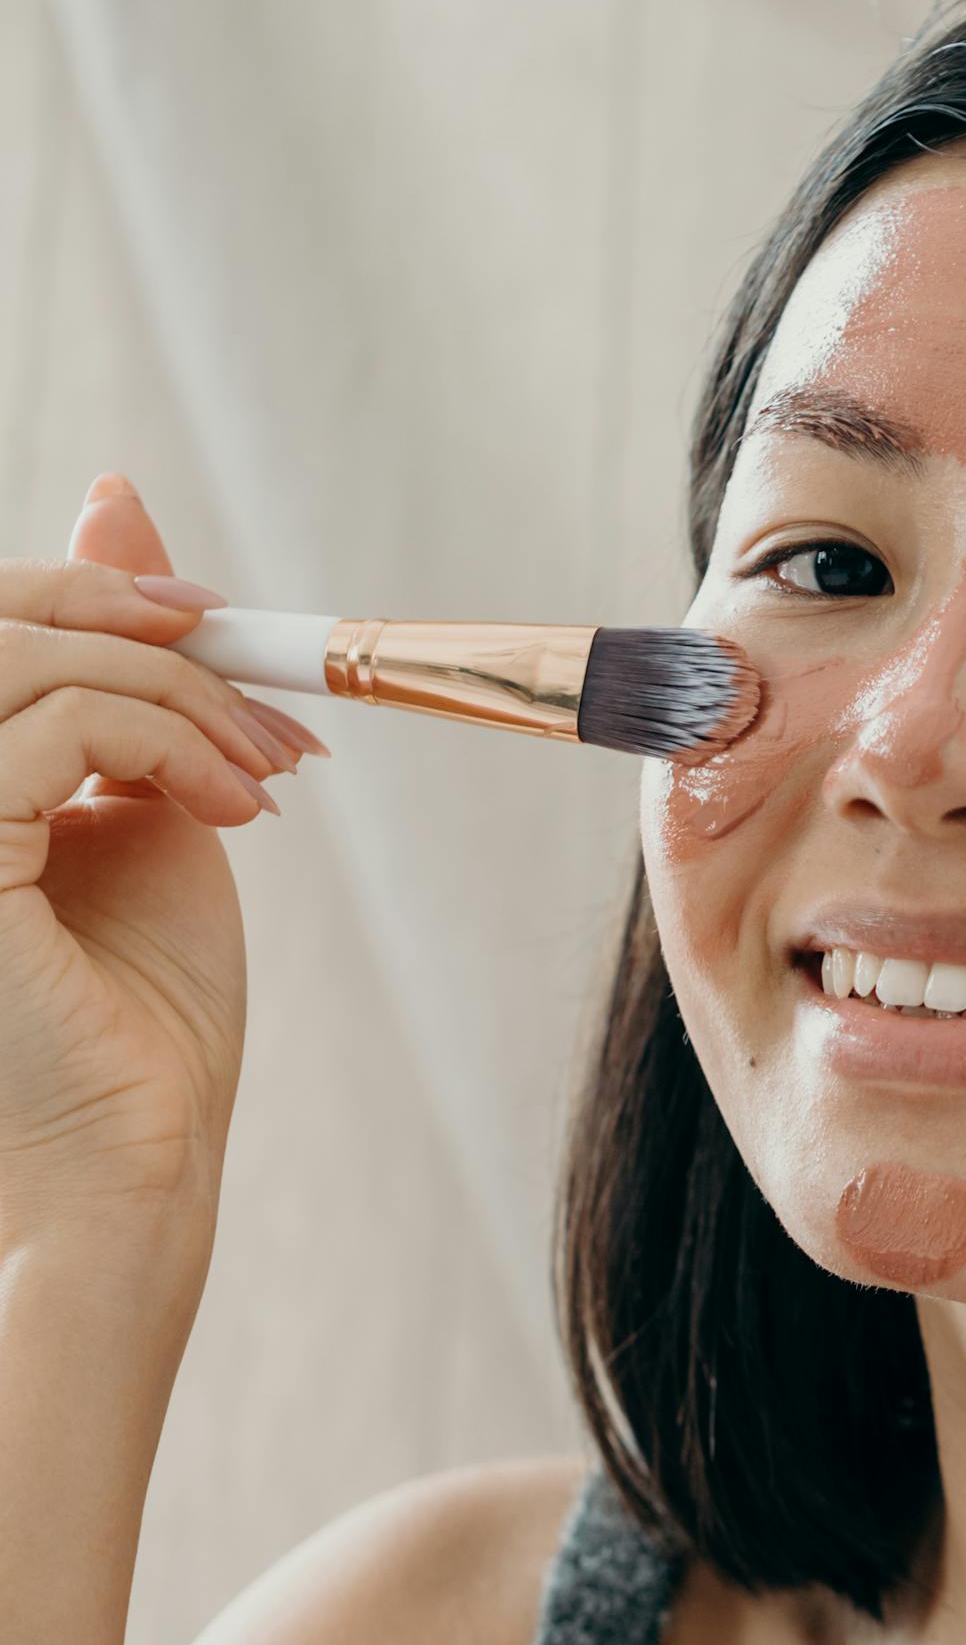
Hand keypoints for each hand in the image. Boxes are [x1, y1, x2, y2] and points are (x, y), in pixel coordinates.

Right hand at [0, 478, 322, 1240]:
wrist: (141, 1153)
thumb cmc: (142, 1009)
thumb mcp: (147, 799)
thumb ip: (122, 668)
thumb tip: (115, 490)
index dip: (96, 584)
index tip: (222, 625)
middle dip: (143, 623)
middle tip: (262, 689)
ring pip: (23, 657)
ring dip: (175, 691)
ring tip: (262, 770)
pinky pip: (51, 726)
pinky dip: (164, 740)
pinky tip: (231, 807)